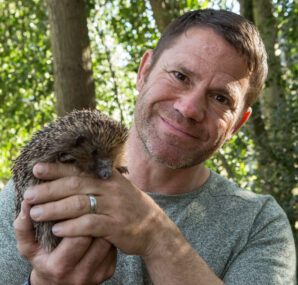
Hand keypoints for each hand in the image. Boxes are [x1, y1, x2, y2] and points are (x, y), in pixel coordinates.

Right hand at [14, 195, 116, 284]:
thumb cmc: (42, 259)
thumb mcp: (28, 247)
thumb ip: (24, 227)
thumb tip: (27, 204)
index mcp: (60, 266)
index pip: (79, 236)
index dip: (80, 218)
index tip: (78, 203)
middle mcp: (81, 274)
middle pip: (98, 237)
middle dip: (95, 219)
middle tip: (93, 204)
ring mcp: (98, 274)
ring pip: (109, 240)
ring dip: (104, 224)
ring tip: (98, 212)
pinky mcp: (108, 271)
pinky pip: (114, 247)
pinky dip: (109, 233)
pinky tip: (103, 225)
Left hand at [25, 162, 174, 257]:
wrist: (154, 227)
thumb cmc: (130, 206)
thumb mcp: (118, 187)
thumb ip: (98, 180)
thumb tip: (71, 173)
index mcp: (109, 177)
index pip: (79, 169)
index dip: (57, 169)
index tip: (37, 169)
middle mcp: (111, 188)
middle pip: (75, 185)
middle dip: (49, 190)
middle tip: (28, 195)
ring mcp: (114, 207)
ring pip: (79, 204)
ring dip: (54, 209)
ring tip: (35, 214)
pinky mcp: (116, 226)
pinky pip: (89, 225)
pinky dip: (71, 228)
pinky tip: (56, 230)